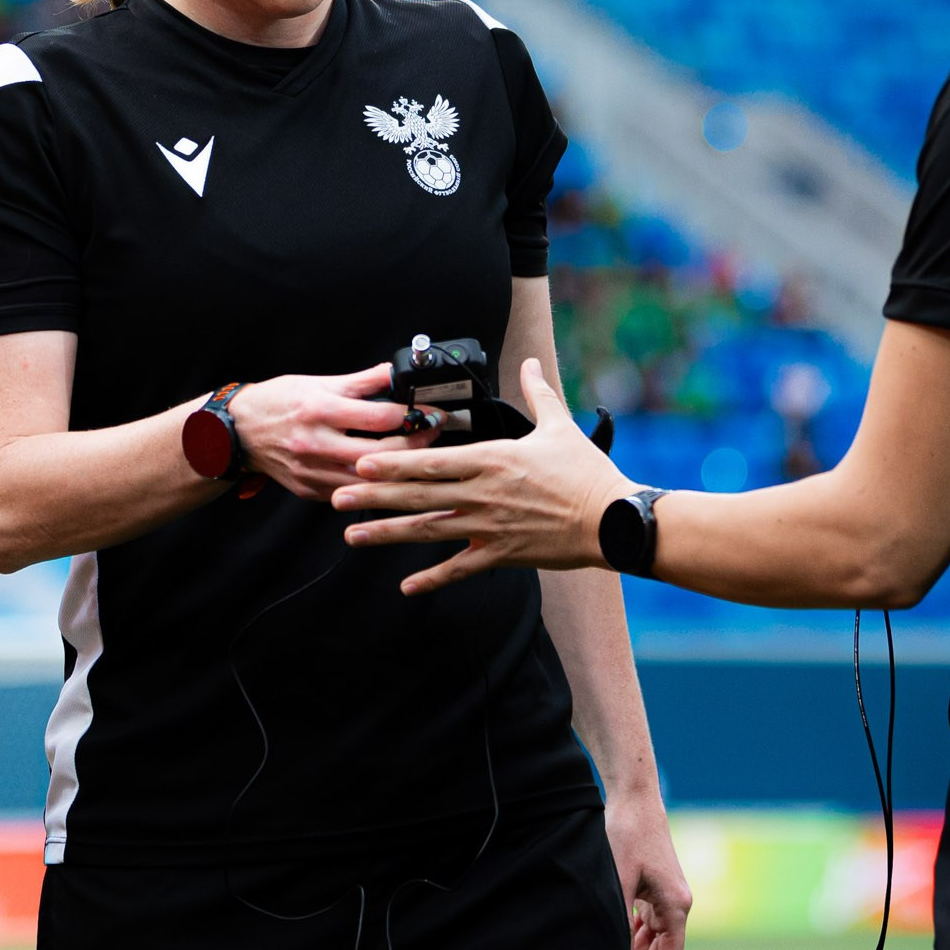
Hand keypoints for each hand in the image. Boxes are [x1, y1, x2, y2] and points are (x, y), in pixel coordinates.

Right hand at [224, 364, 433, 499]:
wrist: (238, 432)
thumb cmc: (277, 402)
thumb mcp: (317, 382)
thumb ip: (360, 382)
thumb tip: (393, 372)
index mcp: (321, 411)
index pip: (380, 418)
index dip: (413, 415)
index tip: (432, 412)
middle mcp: (317, 444)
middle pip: (382, 454)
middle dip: (416, 445)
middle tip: (433, 434)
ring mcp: (313, 472)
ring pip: (370, 482)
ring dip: (400, 472)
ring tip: (420, 459)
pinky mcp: (311, 491)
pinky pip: (351, 493)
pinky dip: (373, 487)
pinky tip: (390, 478)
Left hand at [333, 358, 630, 592]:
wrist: (612, 520)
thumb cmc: (586, 472)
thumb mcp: (559, 427)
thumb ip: (538, 393)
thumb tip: (530, 363)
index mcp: (491, 459)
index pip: (431, 459)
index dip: (392, 461)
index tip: (360, 460)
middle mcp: (482, 493)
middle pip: (417, 495)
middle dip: (373, 496)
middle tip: (337, 498)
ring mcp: (488, 527)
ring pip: (427, 530)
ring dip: (387, 533)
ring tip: (353, 536)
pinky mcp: (501, 554)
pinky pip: (459, 568)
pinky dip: (432, 578)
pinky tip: (405, 587)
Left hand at [607, 785, 693, 949]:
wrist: (635, 800)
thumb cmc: (629, 835)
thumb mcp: (620, 881)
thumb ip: (622, 919)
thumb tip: (617, 945)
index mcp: (676, 904)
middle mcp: (678, 902)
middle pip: (664, 945)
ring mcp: (669, 894)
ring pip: (656, 933)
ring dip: (638, 944)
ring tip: (612, 943)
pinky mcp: (658, 886)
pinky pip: (651, 918)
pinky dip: (637, 929)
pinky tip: (620, 932)